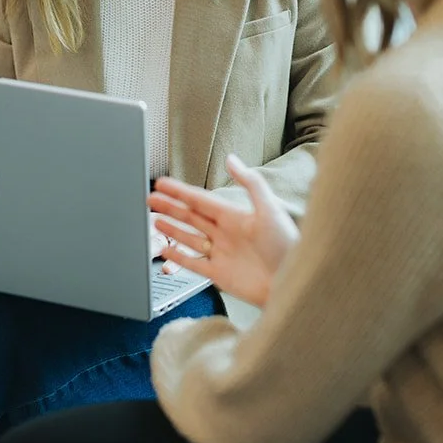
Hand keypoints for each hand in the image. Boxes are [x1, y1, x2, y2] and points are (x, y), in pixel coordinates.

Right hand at [148, 155, 298, 308]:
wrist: (292, 282)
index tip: (162, 183)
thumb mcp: (270, 208)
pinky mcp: (219, 274)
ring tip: (154, 219)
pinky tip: (166, 250)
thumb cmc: (287, 246)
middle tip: (151, 198)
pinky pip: (193, 263)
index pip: (200, 200)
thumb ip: (250, 182)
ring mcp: (221, 254)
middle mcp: (225, 234)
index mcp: (234, 216)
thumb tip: (231, 159)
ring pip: (189, 237)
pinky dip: (178, 257)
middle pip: (191, 216)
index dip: (180, 191)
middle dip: (170, 206)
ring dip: (172, 228)